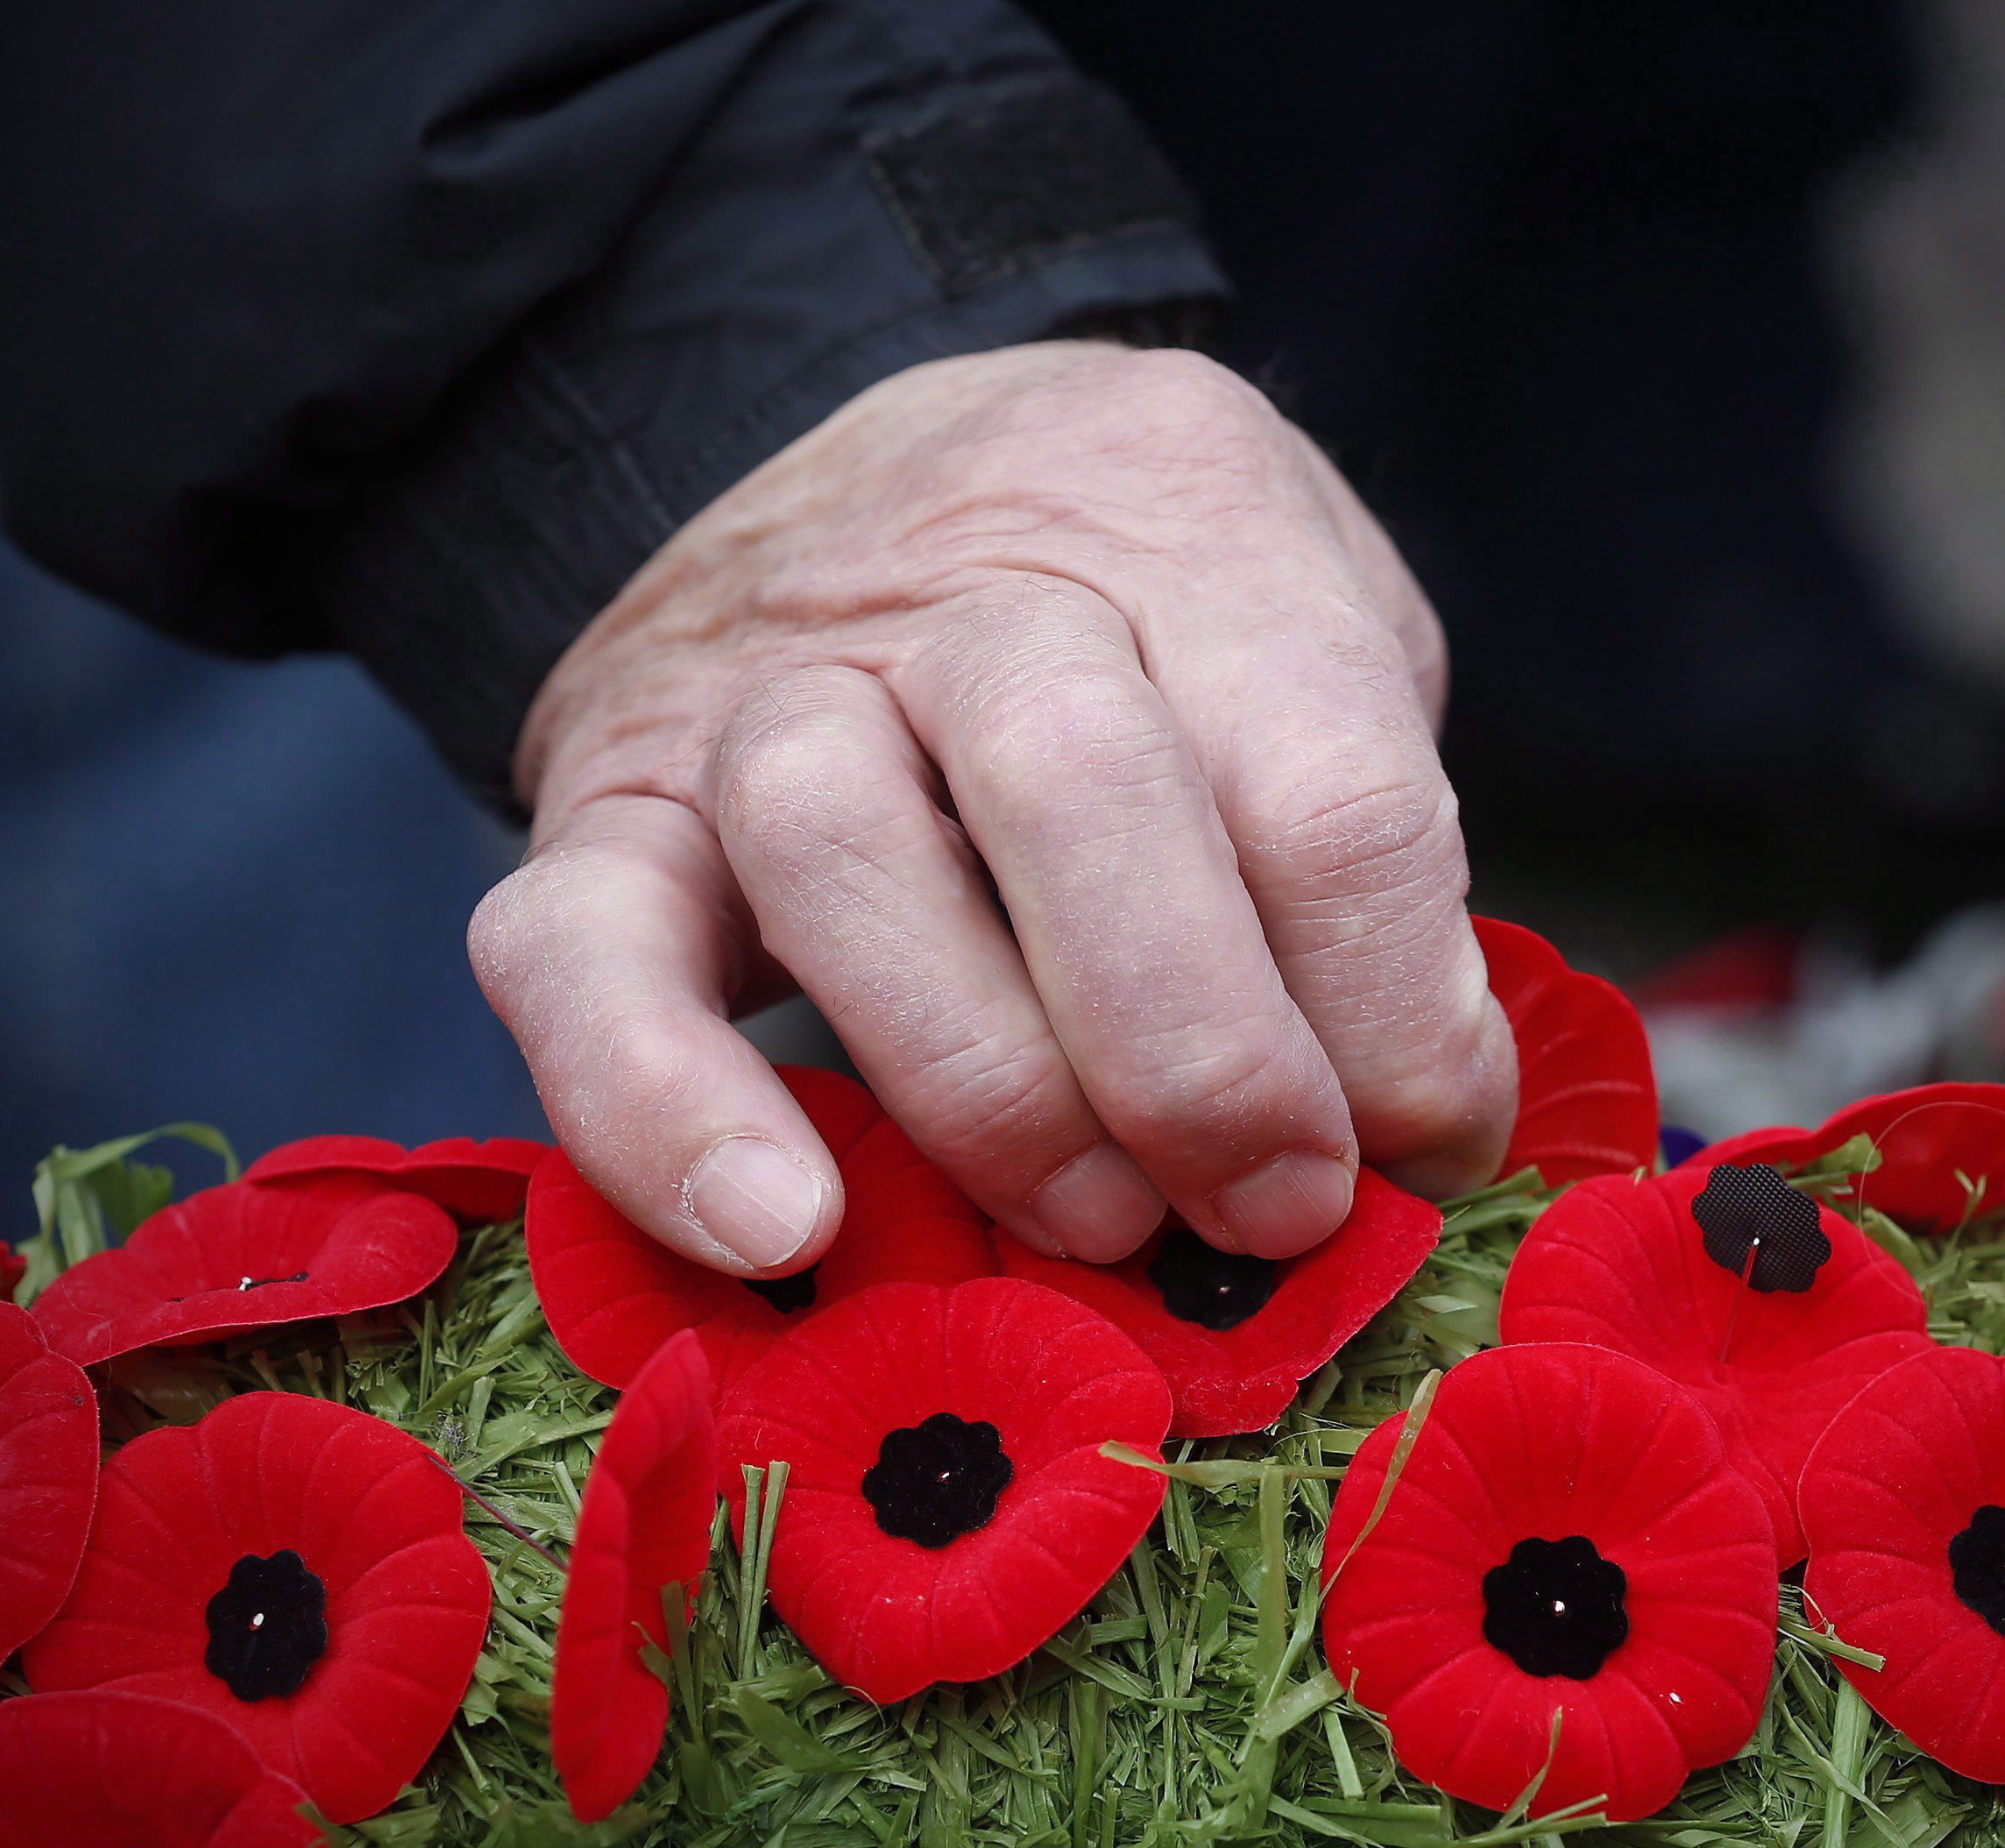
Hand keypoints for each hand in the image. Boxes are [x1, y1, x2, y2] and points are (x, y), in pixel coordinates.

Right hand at [469, 341, 1514, 1277]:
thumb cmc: (1157, 620)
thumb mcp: (1318, 653)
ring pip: (836, 845)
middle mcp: (968, 582)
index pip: (1326, 786)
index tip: (1428, 1154)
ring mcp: (761, 683)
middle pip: (1076, 781)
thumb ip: (1365, 865)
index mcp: (1194, 525)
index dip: (1396, 1022)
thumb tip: (1414, 1139)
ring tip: (1094, 1223)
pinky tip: (778, 1230)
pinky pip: (576, 950)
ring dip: (992, 1089)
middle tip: (1275, 1210)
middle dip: (1202, 1058)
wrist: (897, 461)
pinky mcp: (602, 802)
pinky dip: (659, 1106)